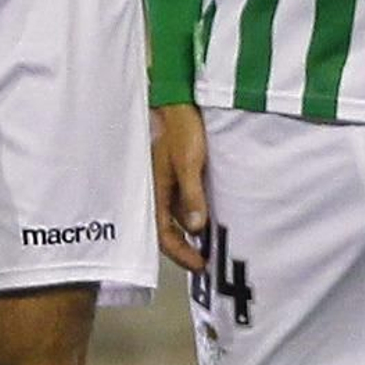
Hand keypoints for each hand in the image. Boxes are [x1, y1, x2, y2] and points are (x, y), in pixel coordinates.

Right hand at [151, 102, 209, 272]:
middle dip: (184, 247)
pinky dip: (193, 212)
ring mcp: (167, 180)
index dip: (181, 253)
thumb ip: (191, 195)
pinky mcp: (177, 170)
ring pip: (176, 214)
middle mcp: (158, 189)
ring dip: (190, 230)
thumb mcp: (188, 163)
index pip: (163, 234)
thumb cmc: (180, 128)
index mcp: (155, 190)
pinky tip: (208, 214)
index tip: (200, 265)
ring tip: (209, 241)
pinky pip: (182, 199)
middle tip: (204, 259)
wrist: (178, 99)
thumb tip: (196, 227)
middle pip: (167, 228)